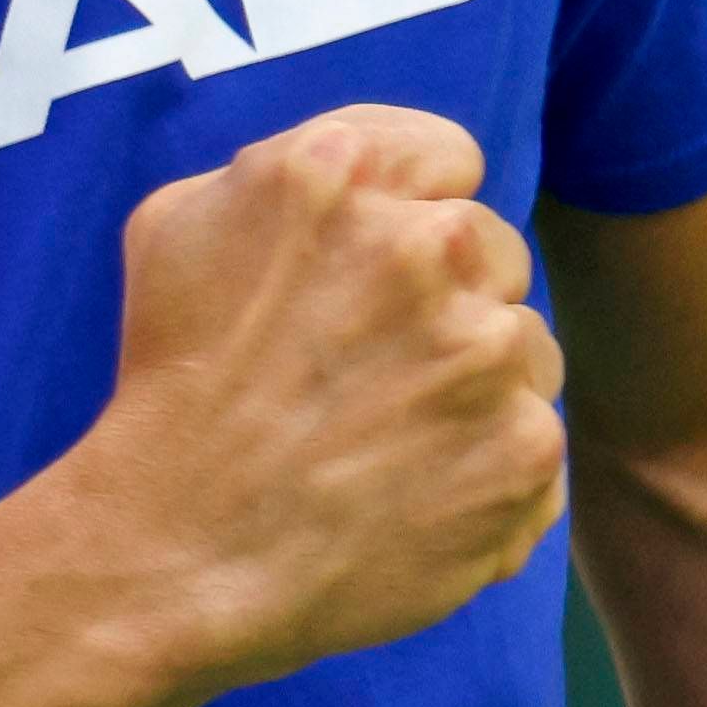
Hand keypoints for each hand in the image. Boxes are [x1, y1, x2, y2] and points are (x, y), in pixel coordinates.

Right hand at [67, 105, 564, 689]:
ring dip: (474, 382)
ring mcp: (486, 349)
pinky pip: (536, 439)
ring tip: (384, 439)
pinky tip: (410, 492)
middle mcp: (425, 246)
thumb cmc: (171, 389)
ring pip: (525, 345)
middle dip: (444, 299)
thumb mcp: (176, 226)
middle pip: (493, 248)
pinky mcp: (524, 446)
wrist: (178, 551)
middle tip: (364, 368)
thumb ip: (281, 167)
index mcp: (335, 174)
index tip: (369, 271)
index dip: (411, 212)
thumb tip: (363, 170)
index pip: (447, 156)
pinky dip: (485, 469)